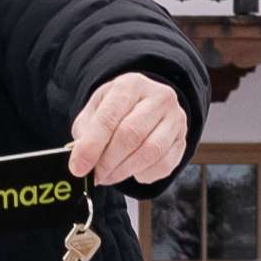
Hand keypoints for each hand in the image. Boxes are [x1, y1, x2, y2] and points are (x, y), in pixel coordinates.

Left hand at [68, 72, 187, 186]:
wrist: (143, 105)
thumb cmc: (115, 109)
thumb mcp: (95, 111)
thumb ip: (86, 133)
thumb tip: (80, 160)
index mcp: (130, 85)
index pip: (109, 118)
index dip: (91, 146)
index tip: (78, 168)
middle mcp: (158, 98)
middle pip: (131, 135)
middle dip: (107, 161)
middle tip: (94, 175)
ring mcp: (175, 119)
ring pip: (149, 152)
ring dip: (124, 170)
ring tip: (108, 175)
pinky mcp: (182, 140)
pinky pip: (164, 165)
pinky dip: (143, 174)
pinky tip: (131, 170)